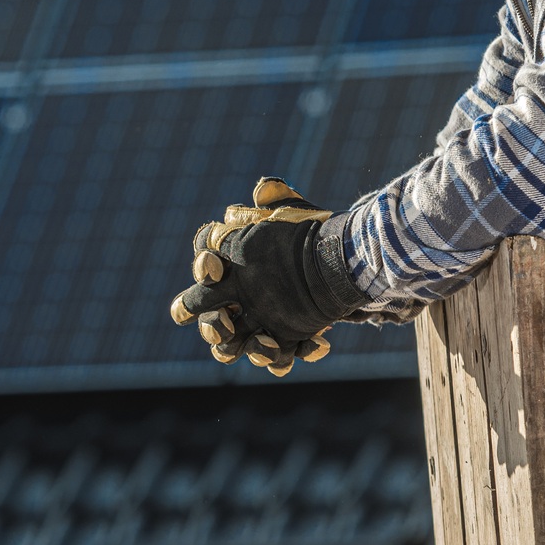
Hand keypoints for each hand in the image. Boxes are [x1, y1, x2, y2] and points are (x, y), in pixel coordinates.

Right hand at [168, 178, 365, 375]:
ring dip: (244, 349)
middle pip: (207, 316)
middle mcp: (234, 297)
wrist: (339, 264)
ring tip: (266, 345)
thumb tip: (265, 188)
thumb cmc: (304, 236)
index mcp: (229, 265)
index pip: (206, 266)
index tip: (214, 268)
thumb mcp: (294, 213)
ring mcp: (255, 321)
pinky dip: (289, 355)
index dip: (204, 267)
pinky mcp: (282, 339)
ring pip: (234, 345)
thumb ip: (278, 198)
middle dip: (211, 323)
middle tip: (223, 323)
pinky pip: (278, 356)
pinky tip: (317, 343)